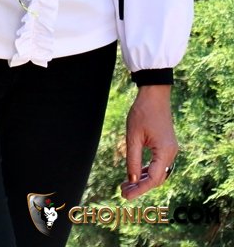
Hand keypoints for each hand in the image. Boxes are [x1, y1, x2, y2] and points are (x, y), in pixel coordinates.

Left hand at [120, 84, 177, 199]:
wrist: (154, 96)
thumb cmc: (142, 113)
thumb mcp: (133, 137)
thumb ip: (133, 159)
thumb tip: (131, 180)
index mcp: (165, 152)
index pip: (153, 179)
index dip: (139, 189)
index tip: (126, 197)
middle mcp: (171, 154)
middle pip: (156, 178)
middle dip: (140, 187)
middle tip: (122, 193)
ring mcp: (170, 150)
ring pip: (157, 173)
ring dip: (142, 180)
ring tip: (125, 186)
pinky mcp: (166, 147)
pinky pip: (158, 165)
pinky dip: (146, 171)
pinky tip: (134, 175)